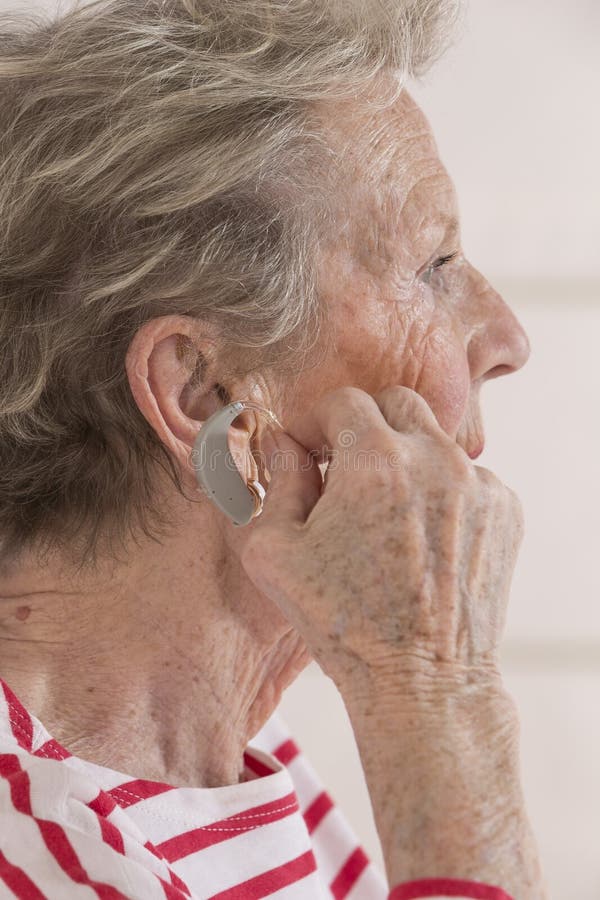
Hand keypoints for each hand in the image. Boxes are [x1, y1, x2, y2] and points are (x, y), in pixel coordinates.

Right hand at [241, 385, 523, 701]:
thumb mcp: (276, 554)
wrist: (422, 680)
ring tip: (387, 511)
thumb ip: (276, 482)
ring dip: (406, 459)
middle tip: (349, 467)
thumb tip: (283, 445)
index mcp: (374, 460)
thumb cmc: (343, 622)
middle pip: (397, 403)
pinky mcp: (504, 510)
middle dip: (367, 426)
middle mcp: (434, 459)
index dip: (319, 422)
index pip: (345, 400)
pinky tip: (422, 537)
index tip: (314, 449)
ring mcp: (477, 483)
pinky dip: (442, 491)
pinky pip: (467, 476)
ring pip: (435, 440)